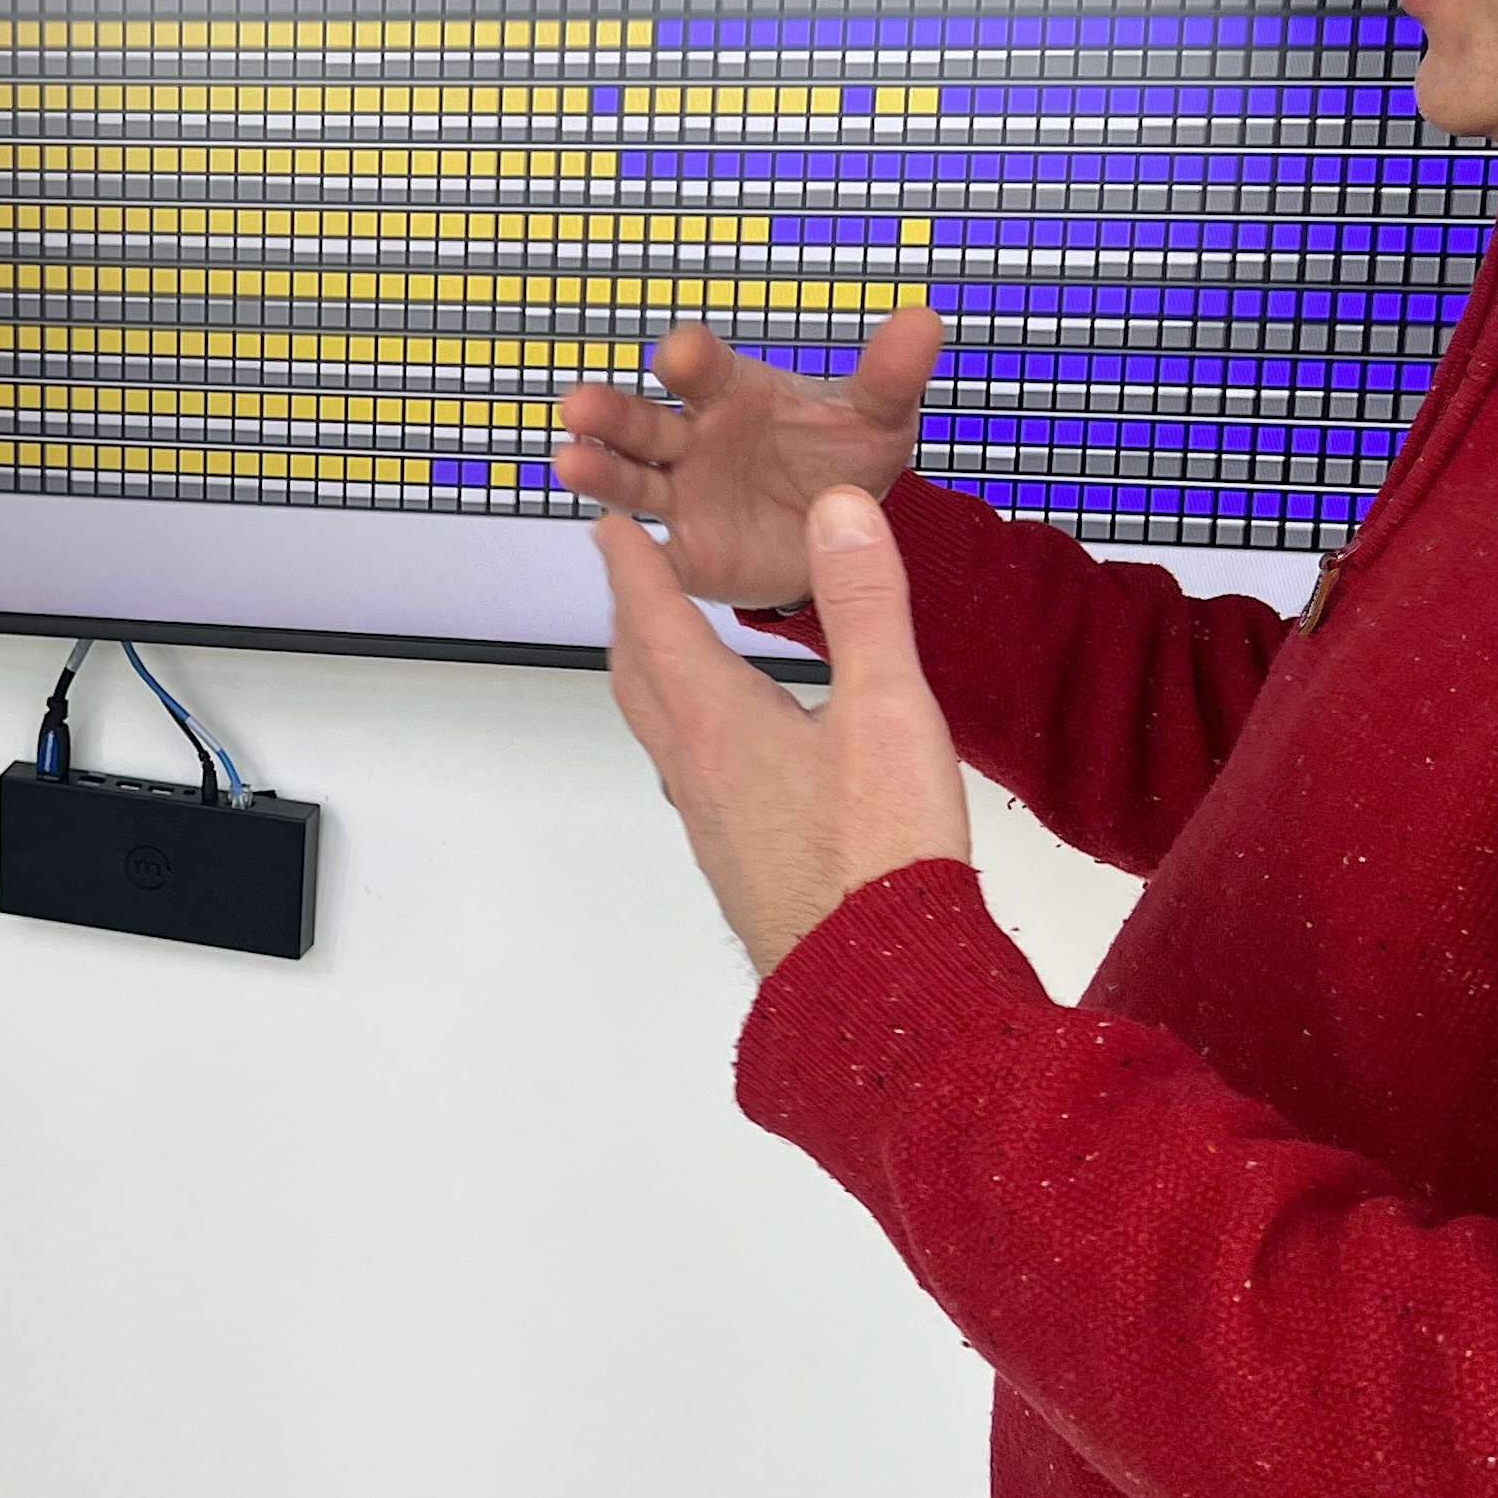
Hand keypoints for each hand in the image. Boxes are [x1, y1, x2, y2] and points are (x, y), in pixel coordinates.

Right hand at [553, 303, 945, 609]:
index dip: (691, 358)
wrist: (842, 536)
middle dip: (612, 414)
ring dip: (600, 472)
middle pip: (646, 420)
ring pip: (632, 481)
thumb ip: (890, 375)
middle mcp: (696, 439)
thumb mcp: (876, 417)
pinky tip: (611, 542)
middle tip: (580, 406)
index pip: (705, 368)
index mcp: (734, 393)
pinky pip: (654, 555)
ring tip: (570, 463)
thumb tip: (923, 321)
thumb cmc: (842, 457)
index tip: (681, 354)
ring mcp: (684, 495)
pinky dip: (632, 553)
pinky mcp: (688, 553)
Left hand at [598, 484, 972, 971]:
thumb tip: (840, 512)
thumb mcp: (888, 709)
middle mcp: (698, 773)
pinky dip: (692, 734)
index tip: (609, 527)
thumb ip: (864, 604)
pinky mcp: (739, 864)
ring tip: (671, 654)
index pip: (655, 622)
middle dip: (631, 617)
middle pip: (639, 678)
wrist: (875, 985)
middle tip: (628, 579)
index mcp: (718, 723)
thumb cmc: (878, 862)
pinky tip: (735, 752)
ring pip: (661, 733)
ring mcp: (713, 825)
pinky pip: (693, 778)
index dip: (632, 566)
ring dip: (654, 678)